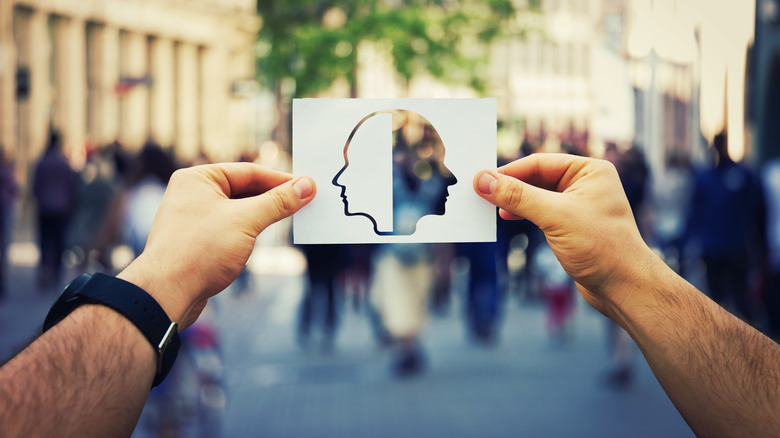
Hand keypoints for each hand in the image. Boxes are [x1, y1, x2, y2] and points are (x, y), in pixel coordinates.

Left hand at [118, 163, 315, 328]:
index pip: (248, 172)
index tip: (307, 186)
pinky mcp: (196, 242)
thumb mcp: (246, 221)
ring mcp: (193, 219)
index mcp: (197, 179)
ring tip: (290, 219)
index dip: (280, 180)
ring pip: (238, 211)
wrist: (166, 294)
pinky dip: (249, 231)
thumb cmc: (199, 251)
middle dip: (273, 198)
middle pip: (244, 190)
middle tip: (304, 202)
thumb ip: (278, 202)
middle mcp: (192, 194)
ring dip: (263, 215)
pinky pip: (230, 229)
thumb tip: (307, 186)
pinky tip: (263, 238)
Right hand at [474, 153, 656, 319]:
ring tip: (491, 208)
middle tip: (481, 194)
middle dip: (510, 186)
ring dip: (514, 201)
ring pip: (536, 195)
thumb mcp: (555, 216)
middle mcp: (586, 184)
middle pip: (536, 177)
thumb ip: (518, 196)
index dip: (509, 171)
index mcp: (590, 170)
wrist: (624, 287)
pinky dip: (523, 213)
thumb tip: (484, 181)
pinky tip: (508, 218)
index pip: (539, 163)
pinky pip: (541, 212)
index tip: (482, 180)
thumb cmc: (602, 247)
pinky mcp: (572, 225)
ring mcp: (579, 205)